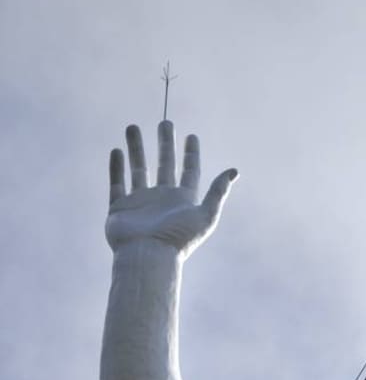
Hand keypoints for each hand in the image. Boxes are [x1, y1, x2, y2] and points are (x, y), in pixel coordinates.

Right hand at [106, 121, 237, 256]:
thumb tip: (234, 170)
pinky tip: (117, 151)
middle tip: (166, 123)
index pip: (190, 171)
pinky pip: (117, 183)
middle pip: (165, 164)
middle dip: (165, 144)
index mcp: (183, 200)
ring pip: (138, 169)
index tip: (191, 136)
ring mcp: (140, 203)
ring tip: (133, 127)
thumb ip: (218, 191)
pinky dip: (116, 167)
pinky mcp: (120, 209)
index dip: (191, 154)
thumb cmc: (179, 238)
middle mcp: (162, 199)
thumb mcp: (206, 214)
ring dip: (136, 148)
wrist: (148, 256)